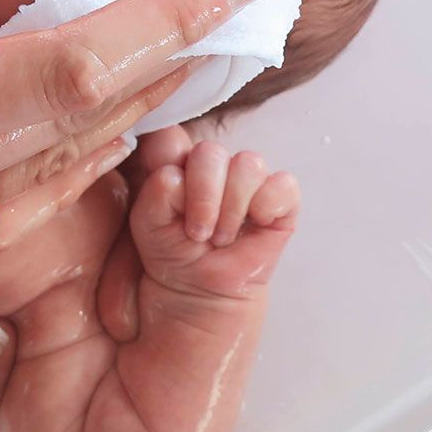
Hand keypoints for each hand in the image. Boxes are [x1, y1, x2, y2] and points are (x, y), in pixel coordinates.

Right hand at [0, 0, 280, 345]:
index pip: (69, 71)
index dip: (169, 23)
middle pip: (88, 134)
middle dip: (179, 71)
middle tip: (247, 11)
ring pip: (58, 186)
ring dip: (134, 123)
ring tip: (190, 61)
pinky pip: (7, 224)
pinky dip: (67, 171)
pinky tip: (85, 137)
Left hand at [102, 126, 298, 322]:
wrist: (198, 295)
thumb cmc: (172, 256)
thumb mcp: (148, 223)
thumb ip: (155, 189)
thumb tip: (177, 172)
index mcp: (179, 162)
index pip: (174, 136)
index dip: (173, 167)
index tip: (169, 206)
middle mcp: (214, 165)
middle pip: (210, 151)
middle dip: (203, 198)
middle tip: (198, 233)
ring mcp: (248, 181)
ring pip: (247, 163)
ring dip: (232, 208)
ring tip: (222, 237)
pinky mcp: (280, 202)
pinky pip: (282, 184)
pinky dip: (267, 206)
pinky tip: (256, 226)